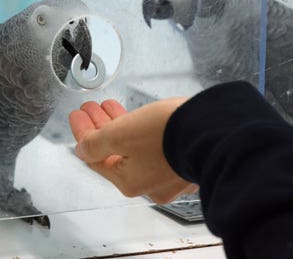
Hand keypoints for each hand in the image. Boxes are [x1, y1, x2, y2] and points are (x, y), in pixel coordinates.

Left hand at [69, 98, 197, 203]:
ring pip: (136, 149)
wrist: (214, 130)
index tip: (78, 116)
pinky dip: (142, 130)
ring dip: (121, 126)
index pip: (95, 157)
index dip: (83, 133)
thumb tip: (82, 149)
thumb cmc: (169, 135)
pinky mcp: (186, 160)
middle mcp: (150, 184)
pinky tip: (140, 117)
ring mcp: (170, 174)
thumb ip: (96, 142)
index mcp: (129, 182)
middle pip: (115, 153)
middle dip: (101, 127)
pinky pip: (155, 146)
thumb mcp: (120, 134)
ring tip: (111, 107)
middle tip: (92, 109)